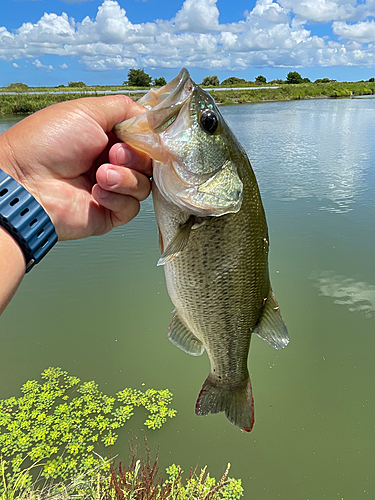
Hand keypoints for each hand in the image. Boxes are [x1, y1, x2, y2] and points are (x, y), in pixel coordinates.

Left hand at [0, 95, 151, 240]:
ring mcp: (111, 189)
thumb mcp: (87, 111)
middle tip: (113, 154)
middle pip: (148, 163)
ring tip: (100, 175)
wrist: (27, 182)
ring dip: (125, 178)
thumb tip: (152, 118)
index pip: (144, 140)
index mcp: (106, 138)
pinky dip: (118, 198)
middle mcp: (110, 163)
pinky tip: (95, 192)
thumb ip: (125, 109)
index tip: (141, 136)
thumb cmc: (47, 143)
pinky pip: (132, 207)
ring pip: (144, 186)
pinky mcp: (109, 213)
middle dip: (135, 157)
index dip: (147, 139)